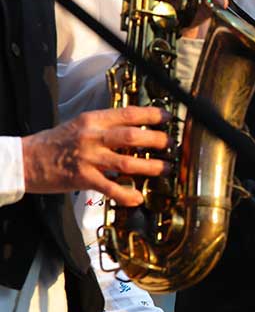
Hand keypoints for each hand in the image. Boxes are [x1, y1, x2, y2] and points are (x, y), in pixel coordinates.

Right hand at [21, 106, 170, 205]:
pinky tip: (138, 197)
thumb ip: (106, 126)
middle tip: (171, 145)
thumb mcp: (81, 125)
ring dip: (150, 166)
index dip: (151, 114)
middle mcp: (92, 136)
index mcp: (93, 120)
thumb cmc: (56, 142)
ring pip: (126, 161)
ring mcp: (88, 158)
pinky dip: (126, 194)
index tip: (168, 117)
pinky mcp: (82, 178)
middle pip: (132, 136)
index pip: (128, 113)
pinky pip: (109, 188)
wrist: (26, 160)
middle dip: (157, 140)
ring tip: (165, 169)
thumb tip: (136, 128)